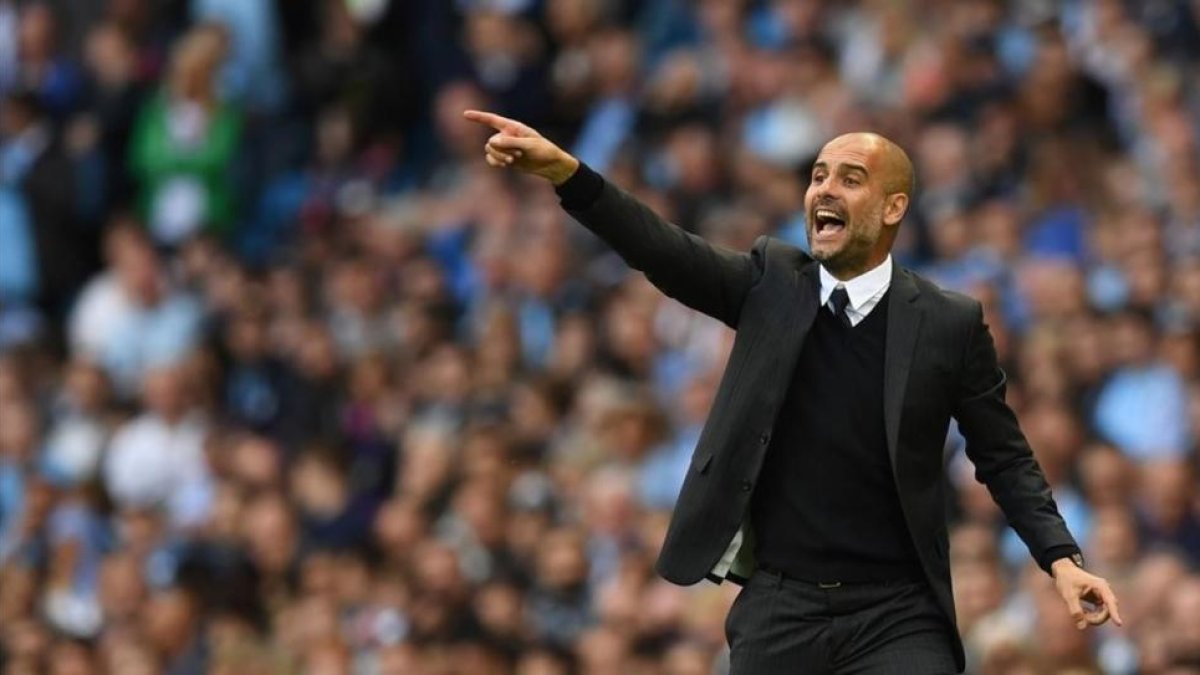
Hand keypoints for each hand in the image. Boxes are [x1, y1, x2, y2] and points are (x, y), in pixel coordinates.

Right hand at [462, 110, 579, 184]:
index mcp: (512, 127)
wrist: (550, 165)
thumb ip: (510, 143)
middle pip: (491, 141)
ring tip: (513, 161)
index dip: (478, 117)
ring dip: (499, 157)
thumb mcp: (529, 145)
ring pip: (490, 151)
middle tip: (516, 156)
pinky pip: (491, 159)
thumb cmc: (543, 151)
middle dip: (501, 150)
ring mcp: (505, 147)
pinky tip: (504, 165)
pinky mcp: (505, 158)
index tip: (465, 114)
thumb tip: (491, 143)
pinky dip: (495, 162)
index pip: (492, 120)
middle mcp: (506, 135)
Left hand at [1051, 558, 1122, 629]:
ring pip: (1104, 612)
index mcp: (1100, 586)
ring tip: (1081, 615)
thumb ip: (1075, 610)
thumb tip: (1082, 627)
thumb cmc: (1066, 580)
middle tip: (1083, 619)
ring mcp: (1102, 595)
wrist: (1063, 570)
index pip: (1110, 602)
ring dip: (1094, 617)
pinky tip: (1083, 613)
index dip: (1114, 613)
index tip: (1119, 624)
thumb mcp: (1068, 595)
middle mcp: (1104, 590)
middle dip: (1097, 618)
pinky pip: (1099, 612)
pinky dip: (1092, 615)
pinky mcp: (1098, 599)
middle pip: (1108, 610)